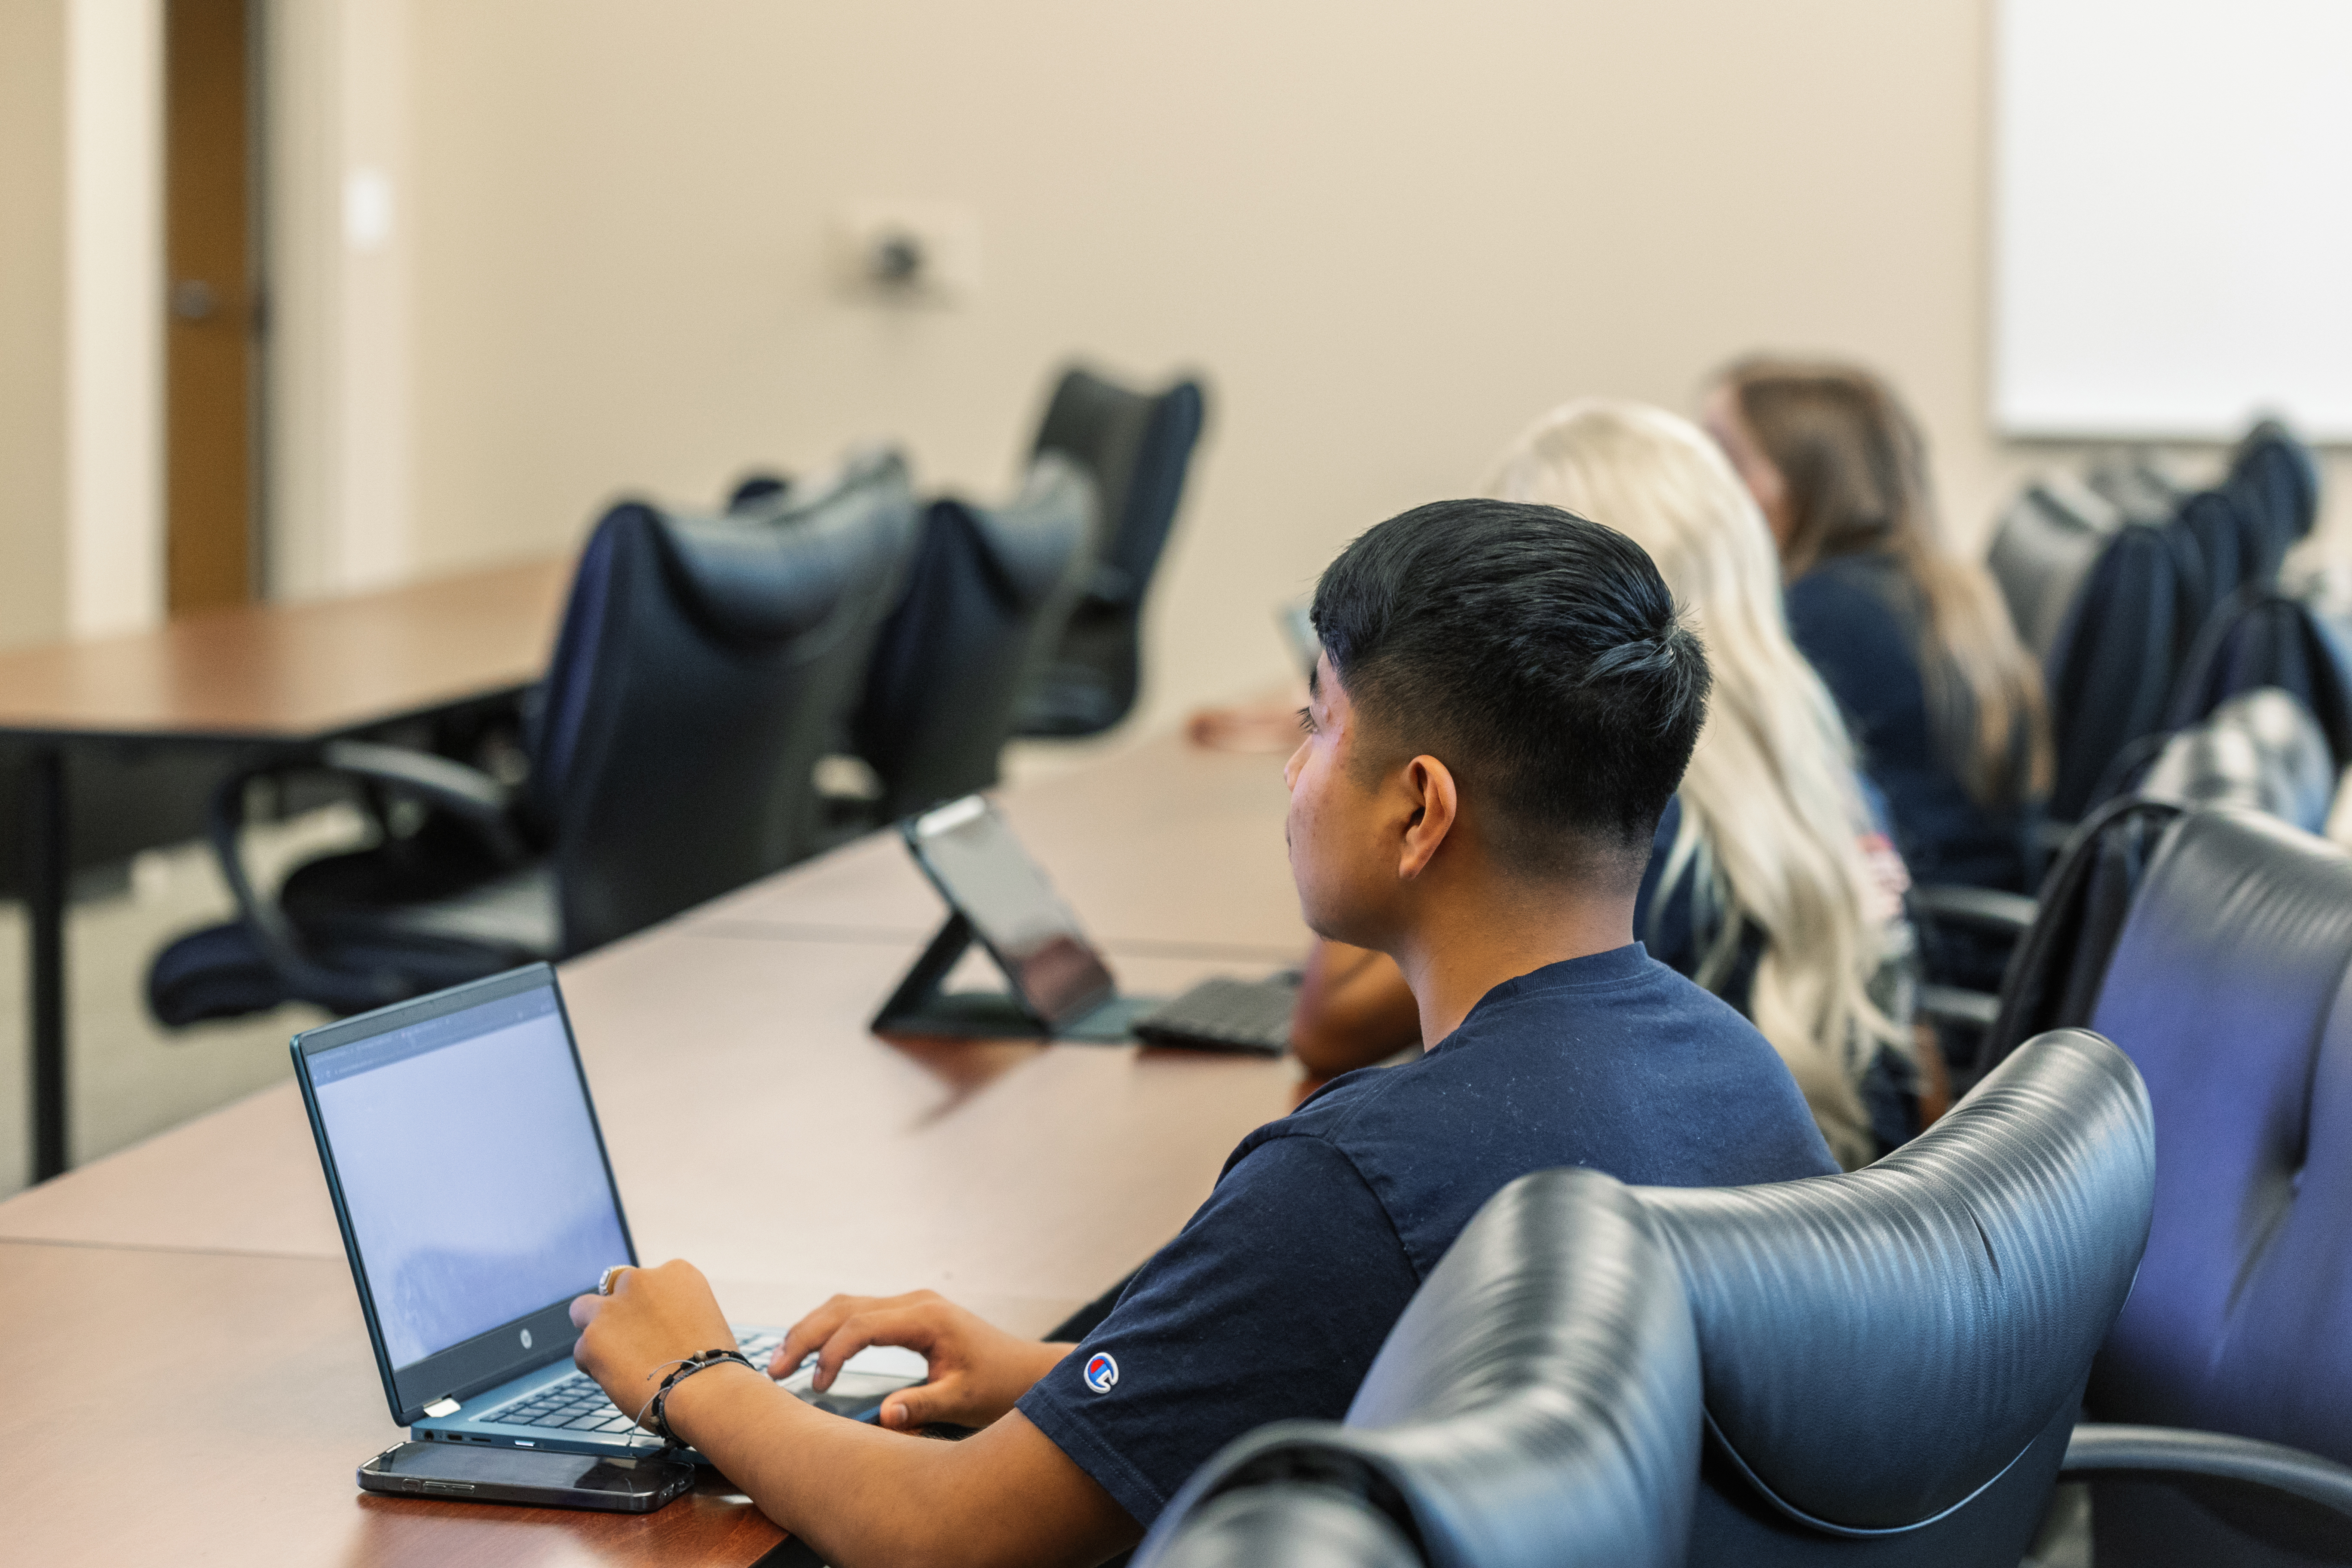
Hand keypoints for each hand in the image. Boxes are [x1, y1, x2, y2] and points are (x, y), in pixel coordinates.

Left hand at [570, 1259, 742, 1431]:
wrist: (706, 1391)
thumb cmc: (712, 1365)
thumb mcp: (702, 1318)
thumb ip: (673, 1312)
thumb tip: (653, 1328)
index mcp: (676, 1273)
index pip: (646, 1282)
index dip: (647, 1308)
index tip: (653, 1328)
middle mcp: (641, 1280)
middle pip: (613, 1288)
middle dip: (617, 1310)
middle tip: (628, 1340)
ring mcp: (613, 1307)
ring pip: (584, 1311)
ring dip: (597, 1332)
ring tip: (616, 1361)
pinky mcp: (592, 1337)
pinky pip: (582, 1351)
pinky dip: (594, 1367)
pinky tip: (618, 1381)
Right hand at [774, 1289, 1068, 1431]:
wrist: (1027, 1371)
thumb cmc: (1000, 1387)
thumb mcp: (963, 1400)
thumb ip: (923, 1405)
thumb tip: (884, 1417)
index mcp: (926, 1317)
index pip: (862, 1325)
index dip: (832, 1353)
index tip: (816, 1386)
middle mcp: (915, 1303)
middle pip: (844, 1308)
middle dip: (806, 1335)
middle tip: (776, 1369)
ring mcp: (912, 1306)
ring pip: (847, 1306)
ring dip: (813, 1330)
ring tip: (784, 1363)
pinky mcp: (910, 1317)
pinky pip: (859, 1315)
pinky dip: (831, 1331)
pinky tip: (815, 1355)